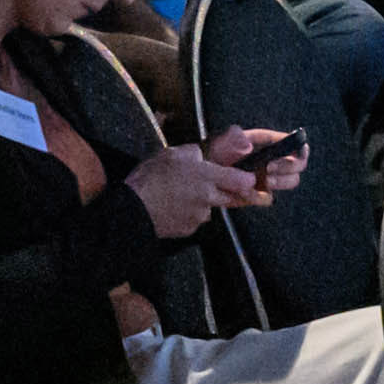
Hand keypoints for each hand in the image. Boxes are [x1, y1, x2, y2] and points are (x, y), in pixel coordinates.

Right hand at [121, 139, 243, 239]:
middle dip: (232, 193)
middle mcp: (208, 198)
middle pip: (232, 198)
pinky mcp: (188, 230)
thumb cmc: (150, 178)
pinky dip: (188, 214)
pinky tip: (173, 207)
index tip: (250, 179)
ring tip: (181, 195)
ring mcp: (199, 216)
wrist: (133, 210)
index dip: (248, 180)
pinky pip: (194, 220)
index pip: (241, 180)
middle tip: (226, 189)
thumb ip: (192, 153)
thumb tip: (201, 156)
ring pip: (209, 209)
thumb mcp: (171, 154)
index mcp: (206, 177)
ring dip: (203, 203)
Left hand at [203, 124, 306, 203]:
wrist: (200, 177)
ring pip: (290, 181)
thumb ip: (233, 137)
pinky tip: (246, 192)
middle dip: (288, 167)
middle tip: (269, 168)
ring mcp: (269, 177)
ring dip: (281, 181)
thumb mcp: (220, 139)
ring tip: (264, 180)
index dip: (298, 148)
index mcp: (269, 142)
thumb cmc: (212, 153)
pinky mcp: (259, 194)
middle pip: (299, 164)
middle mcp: (273, 159)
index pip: (295, 143)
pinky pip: (269, 198)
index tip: (289, 153)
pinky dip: (260, 196)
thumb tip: (248, 146)